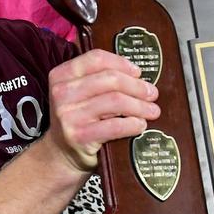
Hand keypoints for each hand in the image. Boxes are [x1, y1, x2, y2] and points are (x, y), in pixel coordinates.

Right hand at [45, 49, 160, 171]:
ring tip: (152, 110)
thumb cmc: (78, 120)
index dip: (122, 63)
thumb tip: (138, 76)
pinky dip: (133, 124)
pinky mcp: (78, 136)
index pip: (95, 59)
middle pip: (109, 79)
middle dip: (137, 86)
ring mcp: (68, 115)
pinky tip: (140, 124)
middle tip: (152, 93)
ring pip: (115, 101)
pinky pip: (114, 126)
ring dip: (140, 105)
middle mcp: (62, 93)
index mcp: (61, 76)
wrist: (61, 154)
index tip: (138, 72)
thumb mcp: (80, 94)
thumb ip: (100, 80)